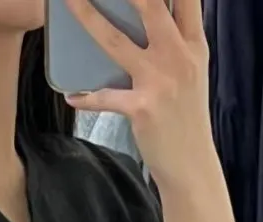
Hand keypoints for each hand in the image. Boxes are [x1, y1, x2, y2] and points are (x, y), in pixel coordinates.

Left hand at [64, 0, 213, 191]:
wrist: (192, 166)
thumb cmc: (185, 117)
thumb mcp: (191, 71)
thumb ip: (176, 40)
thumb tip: (149, 15)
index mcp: (194, 44)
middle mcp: (180, 56)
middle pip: (150, 4)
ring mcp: (161, 81)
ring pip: (116, 41)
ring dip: (88, 17)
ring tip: (68, 1)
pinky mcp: (142, 108)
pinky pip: (105, 96)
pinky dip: (86, 97)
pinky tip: (72, 95)